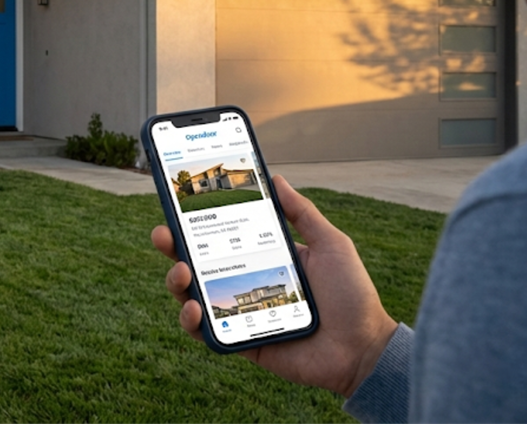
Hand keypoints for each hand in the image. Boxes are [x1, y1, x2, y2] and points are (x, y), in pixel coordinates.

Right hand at [150, 175, 397, 397]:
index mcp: (261, 258)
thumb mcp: (330, 243)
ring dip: (176, 282)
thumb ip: (302, 212)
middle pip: (195, 263)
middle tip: (162, 234)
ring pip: (191, 295)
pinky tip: (195, 309)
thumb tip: (276, 179)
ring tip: (181, 272)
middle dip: (171, 247)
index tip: (176, 204)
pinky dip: (190, 321)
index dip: (194, 222)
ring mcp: (239, 313)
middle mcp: (244, 282)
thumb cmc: (352, 295)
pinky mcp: (239, 342)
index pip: (219, 236)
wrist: (364, 348)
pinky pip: (204, 332)